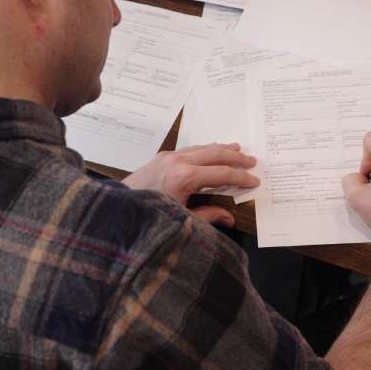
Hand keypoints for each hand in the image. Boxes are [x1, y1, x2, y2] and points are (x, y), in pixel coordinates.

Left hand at [123, 143, 258, 226]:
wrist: (116, 210)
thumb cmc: (149, 218)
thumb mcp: (182, 221)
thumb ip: (208, 217)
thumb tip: (230, 218)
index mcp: (185, 178)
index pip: (222, 174)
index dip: (241, 177)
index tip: (254, 180)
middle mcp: (178, 162)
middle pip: (215, 153)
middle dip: (236, 157)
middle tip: (252, 161)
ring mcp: (168, 157)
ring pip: (202, 148)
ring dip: (221, 149)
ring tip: (238, 150)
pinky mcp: (161, 157)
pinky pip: (190, 149)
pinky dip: (205, 150)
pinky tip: (212, 153)